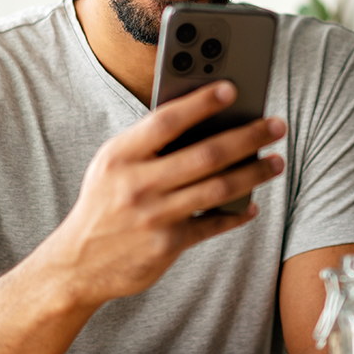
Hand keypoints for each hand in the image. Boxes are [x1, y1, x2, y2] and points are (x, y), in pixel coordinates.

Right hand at [34, 80, 285, 307]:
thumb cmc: (104, 203)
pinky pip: (212, 224)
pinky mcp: (167, 245)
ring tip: (276, 162)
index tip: (232, 89)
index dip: (201, 103)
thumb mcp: (111, 165)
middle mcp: (137, 184)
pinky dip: (237, 214)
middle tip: (275, 126)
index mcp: (121, 155)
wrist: (78, 264)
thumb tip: (204, 121)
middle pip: (205, 154)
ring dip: (254, 173)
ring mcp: (154, 216)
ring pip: (218, 188)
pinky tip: (252, 205)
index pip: (167, 121)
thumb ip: (148, 144)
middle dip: (248, 137)